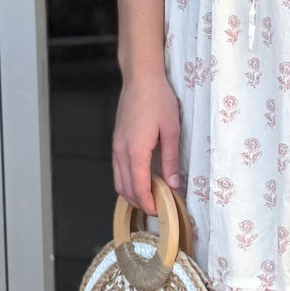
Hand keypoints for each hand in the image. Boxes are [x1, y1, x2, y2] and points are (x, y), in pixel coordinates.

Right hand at [112, 69, 182, 213]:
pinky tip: (141, 181)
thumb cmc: (158, 99)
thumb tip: (173, 183)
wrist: (140, 78)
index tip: (159, 212)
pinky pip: (118, 169)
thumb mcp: (172, 130)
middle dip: (140, 203)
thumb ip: (171, 159)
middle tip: (157, 209)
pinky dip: (127, 181)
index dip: (148, 203)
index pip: (138, 187)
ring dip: (131, 194)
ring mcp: (116, 146)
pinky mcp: (116, 141)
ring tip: (150, 198)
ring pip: (118, 180)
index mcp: (135, 150)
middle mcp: (121, 151)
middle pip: (125, 188)